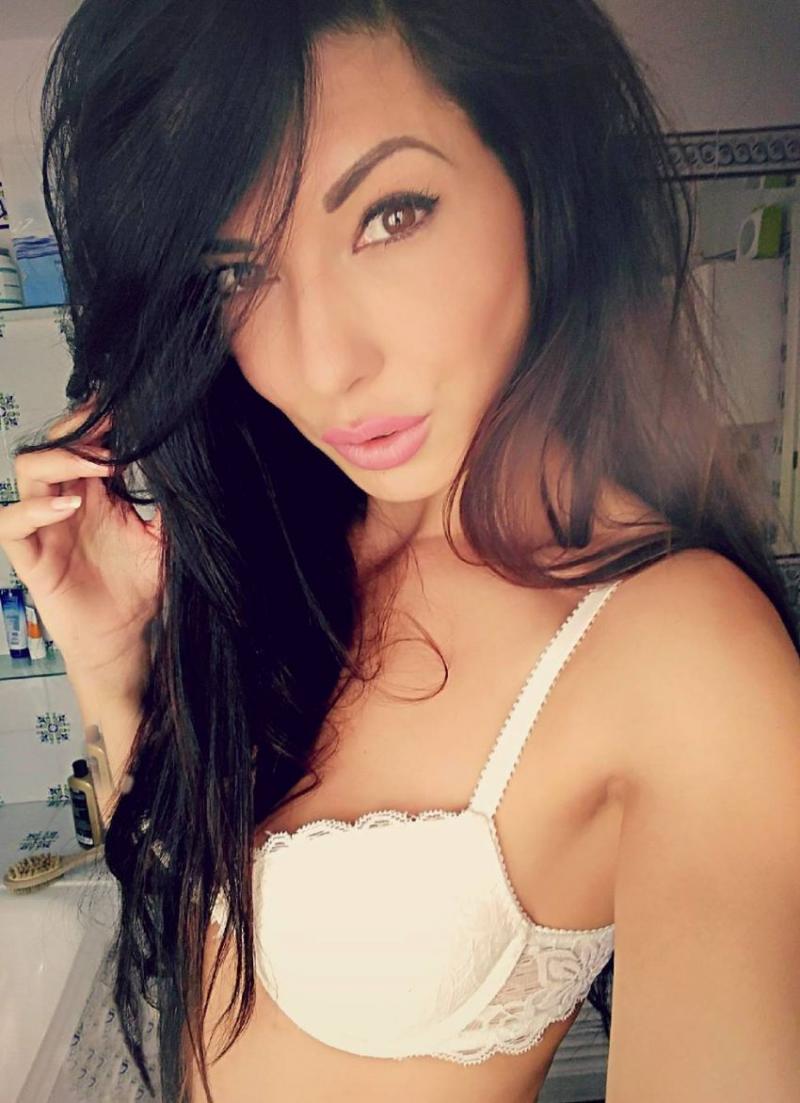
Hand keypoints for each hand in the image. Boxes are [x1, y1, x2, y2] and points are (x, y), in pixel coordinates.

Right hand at [0, 400, 162, 691]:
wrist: (125, 637)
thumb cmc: (139, 588)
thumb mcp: (164, 539)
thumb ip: (171, 504)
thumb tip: (192, 466)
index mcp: (96, 491)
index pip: (84, 439)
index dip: (99, 422)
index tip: (129, 412)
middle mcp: (66, 500)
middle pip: (53, 443)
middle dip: (81, 431)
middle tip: (115, 432)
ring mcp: (44, 525)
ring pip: (29, 470)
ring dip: (62, 460)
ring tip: (100, 466)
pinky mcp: (30, 557)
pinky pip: (11, 524)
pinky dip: (33, 510)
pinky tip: (68, 508)